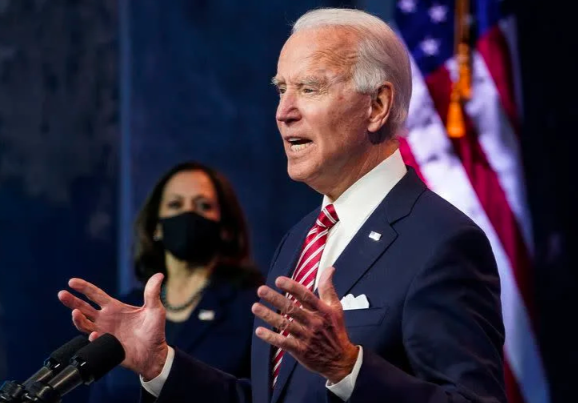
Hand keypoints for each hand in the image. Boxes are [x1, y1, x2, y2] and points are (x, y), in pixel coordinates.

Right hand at [57, 273, 168, 380]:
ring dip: (78, 319)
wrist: (154, 354)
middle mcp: (106, 319)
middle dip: (71, 301)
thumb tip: (159, 275)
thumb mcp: (155, 310)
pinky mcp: (105, 345)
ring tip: (75, 313)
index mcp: (115, 307)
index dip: (84, 287)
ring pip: (84, 324)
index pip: (95, 294)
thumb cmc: (155, 331)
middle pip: (84, 308)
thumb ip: (153, 293)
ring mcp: (104, 332)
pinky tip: (94, 334)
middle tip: (61, 294)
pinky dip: (92, 337)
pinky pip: (94, 341)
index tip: (72, 282)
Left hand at [251, 267, 357, 383]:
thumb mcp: (335, 307)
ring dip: (268, 315)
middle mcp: (314, 323)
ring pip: (284, 324)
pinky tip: (259, 331)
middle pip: (292, 308)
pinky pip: (283, 343)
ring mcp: (306, 337)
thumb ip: (328, 288)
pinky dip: (271, 337)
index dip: (292, 287)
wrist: (340, 359)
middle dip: (275, 299)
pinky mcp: (301, 350)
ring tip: (255, 307)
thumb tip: (329, 268)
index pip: (305, 296)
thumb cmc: (335, 330)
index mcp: (322, 310)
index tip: (278, 280)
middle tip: (261, 290)